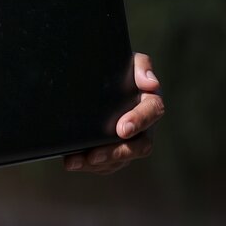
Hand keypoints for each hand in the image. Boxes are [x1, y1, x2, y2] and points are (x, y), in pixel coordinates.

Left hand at [65, 51, 162, 173]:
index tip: (122, 129)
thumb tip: (150, 83)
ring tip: (76, 161)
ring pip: (120, 160)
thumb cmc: (115, 68)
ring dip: (99, 163)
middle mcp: (144, 126)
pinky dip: (88, 165)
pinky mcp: (113, 152)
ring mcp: (129, 142)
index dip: (139, 121)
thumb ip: (141, 65)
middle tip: (95, 154)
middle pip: (140, 146)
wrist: (94, 80)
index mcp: (149, 102)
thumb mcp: (128, 60)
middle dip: (117, 152)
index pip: (153, 111)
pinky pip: (105, 165)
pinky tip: (72, 161)